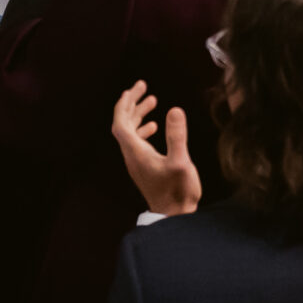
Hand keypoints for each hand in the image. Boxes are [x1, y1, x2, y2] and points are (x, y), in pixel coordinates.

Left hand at [109, 81, 200, 216]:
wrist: (173, 217)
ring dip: (138, 115)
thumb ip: (176, 136)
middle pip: (123, 123)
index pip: (121, 122)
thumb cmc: (178, 192)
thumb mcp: (181, 162)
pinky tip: (156, 126)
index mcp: (136, 152)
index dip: (125, 104)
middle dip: (131, 103)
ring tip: (152, 100)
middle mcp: (132, 155)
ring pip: (131, 132)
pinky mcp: (144, 166)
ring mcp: (137, 161)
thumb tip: (174, 109)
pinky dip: (144, 129)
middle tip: (142, 86)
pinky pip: (138, 142)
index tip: (135, 88)